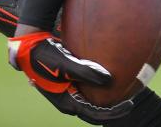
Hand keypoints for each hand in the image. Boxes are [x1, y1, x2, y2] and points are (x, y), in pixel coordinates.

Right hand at [9, 30, 133, 123]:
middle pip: (95, 109)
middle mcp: (69, 99)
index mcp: (67, 101)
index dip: (112, 113)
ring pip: (92, 98)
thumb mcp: (64, 65)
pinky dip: (101, 81)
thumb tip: (110, 80)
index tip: (129, 105)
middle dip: (112, 107)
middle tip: (131, 99)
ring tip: (126, 87)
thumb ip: (85, 72)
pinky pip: (89, 83)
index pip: (93, 114)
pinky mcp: (71, 79)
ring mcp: (69, 90)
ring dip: (108, 96)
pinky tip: (116, 69)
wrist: (30, 47)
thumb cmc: (45, 56)